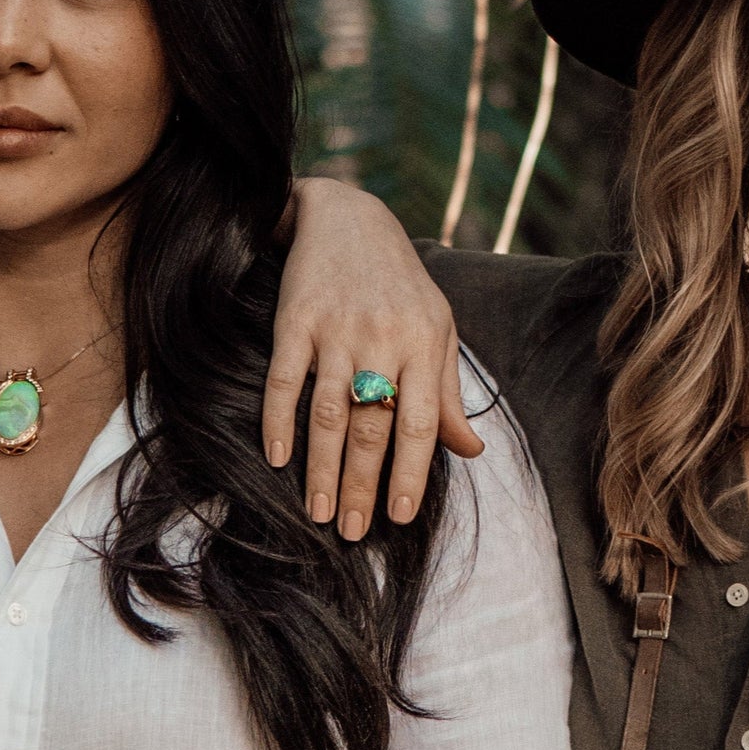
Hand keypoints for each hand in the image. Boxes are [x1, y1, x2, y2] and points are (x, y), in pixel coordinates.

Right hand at [264, 178, 483, 539]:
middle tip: (353, 531)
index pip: (420, 422)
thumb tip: (471, 450)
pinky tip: (277, 458)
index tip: (400, 516)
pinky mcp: (295, 320)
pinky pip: (283, 380)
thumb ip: (448, 393)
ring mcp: (336, 330)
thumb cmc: (401, 284)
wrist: (348, 218)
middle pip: (372, 427)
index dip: (411, 473)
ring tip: (319, 512)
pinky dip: (278, 422)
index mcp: (425, 343)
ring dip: (322, 468)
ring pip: (328, 412)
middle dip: (362, 485)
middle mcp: (383, 338)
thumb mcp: (438, 329)